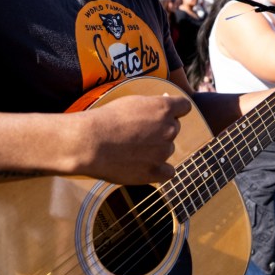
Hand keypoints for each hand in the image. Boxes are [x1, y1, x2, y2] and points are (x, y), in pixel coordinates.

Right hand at [75, 94, 192, 184]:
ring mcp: (163, 152)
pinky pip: (168, 172)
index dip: (175, 110)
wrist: (89, 142)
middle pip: (174, 128)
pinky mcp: (154, 172)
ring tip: (132, 149)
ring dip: (156, 149)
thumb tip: (164, 106)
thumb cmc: (106, 119)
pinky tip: (146, 166)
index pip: (184, 106)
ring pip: (167, 149)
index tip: (164, 113)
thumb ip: (152, 105)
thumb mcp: (131, 101)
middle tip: (139, 133)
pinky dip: (159, 170)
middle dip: (161, 130)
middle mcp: (168, 129)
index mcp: (164, 108)